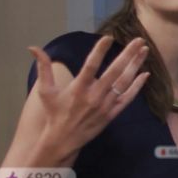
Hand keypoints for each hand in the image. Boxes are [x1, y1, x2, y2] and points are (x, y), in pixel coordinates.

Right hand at [29, 35, 150, 158]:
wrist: (63, 140)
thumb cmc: (54, 113)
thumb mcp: (45, 91)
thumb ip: (43, 68)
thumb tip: (32, 48)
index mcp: (78, 88)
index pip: (90, 66)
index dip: (99, 51)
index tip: (108, 37)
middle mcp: (94, 95)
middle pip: (114, 72)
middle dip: (128, 54)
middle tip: (139, 40)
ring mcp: (105, 105)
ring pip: (124, 82)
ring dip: (135, 66)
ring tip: (144, 50)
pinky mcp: (112, 113)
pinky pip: (127, 98)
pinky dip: (137, 86)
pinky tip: (145, 74)